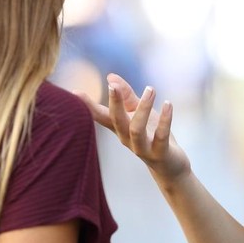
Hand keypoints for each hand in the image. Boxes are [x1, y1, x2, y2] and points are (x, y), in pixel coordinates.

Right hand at [76, 74, 190, 183]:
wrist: (170, 165)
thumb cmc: (152, 135)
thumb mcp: (139, 112)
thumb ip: (126, 95)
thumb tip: (110, 77)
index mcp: (120, 128)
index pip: (101, 115)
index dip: (87, 105)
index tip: (73, 93)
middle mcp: (126, 139)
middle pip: (116, 121)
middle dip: (114, 103)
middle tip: (113, 86)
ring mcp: (142, 148)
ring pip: (136, 130)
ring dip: (143, 109)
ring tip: (151, 89)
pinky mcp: (159, 153)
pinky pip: (160, 137)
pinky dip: (165, 120)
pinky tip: (168, 104)